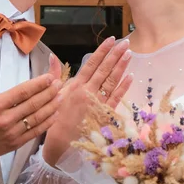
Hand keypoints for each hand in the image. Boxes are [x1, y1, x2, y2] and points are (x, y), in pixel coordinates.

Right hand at [0, 61, 61, 162]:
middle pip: (33, 104)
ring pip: (37, 118)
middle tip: (60, 84)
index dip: (38, 84)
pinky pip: (35, 132)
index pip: (22, 92)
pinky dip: (46, 123)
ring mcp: (12, 133)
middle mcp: (6, 119)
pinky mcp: (15, 143)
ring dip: (51, 106)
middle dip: (49, 92)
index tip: (49, 77)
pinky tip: (54, 115)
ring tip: (61, 96)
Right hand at [42, 37, 132, 165]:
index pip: (91, 64)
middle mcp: (87, 92)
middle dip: (115, 55)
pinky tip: (130, 77)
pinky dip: (123, 87)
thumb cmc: (55, 118)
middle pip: (104, 70)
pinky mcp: (104, 115)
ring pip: (112, 81)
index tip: (111, 40)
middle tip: (125, 43)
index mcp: (75, 85)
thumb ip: (55, 74)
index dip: (102, 51)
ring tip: (129, 54)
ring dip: (121, 67)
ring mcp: (97, 103)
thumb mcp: (53, 94)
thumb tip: (52, 56)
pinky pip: (116, 98)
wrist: (60, 144)